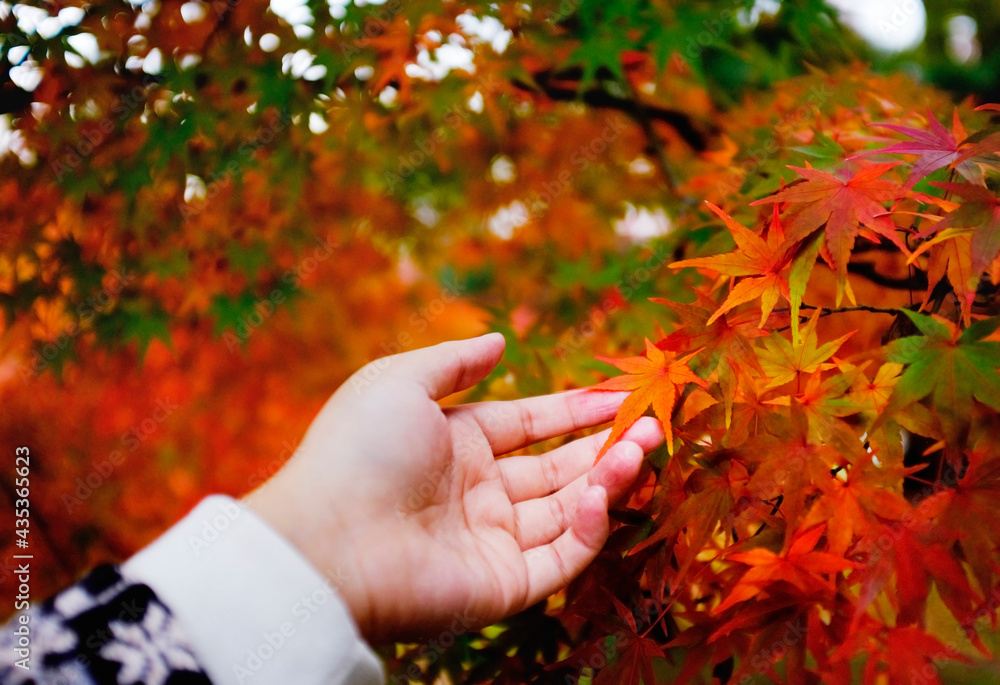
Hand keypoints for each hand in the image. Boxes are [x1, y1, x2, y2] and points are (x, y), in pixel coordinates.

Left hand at [244, 333, 662, 643]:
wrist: (327, 540)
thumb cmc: (358, 451)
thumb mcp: (400, 381)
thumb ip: (455, 361)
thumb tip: (499, 340)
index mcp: (455, 445)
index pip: (528, 425)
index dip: (573, 409)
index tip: (619, 395)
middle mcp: (478, 492)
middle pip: (556, 468)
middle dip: (605, 444)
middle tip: (652, 423)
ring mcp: (492, 539)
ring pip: (568, 510)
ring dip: (609, 478)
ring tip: (643, 446)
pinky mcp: (503, 583)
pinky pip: (561, 556)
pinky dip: (590, 527)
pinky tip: (602, 490)